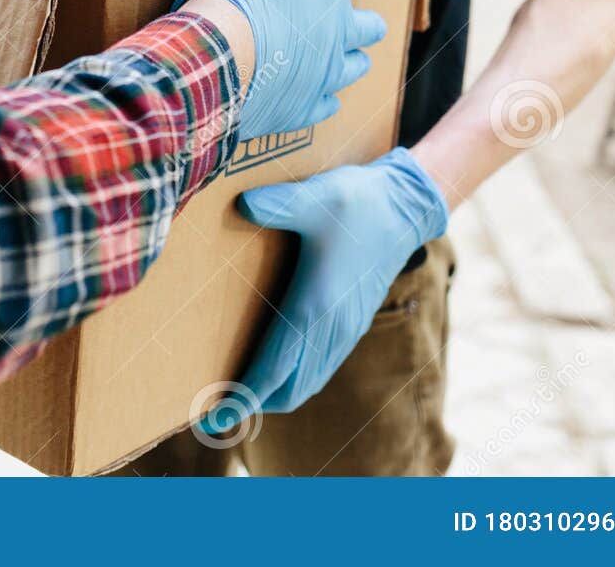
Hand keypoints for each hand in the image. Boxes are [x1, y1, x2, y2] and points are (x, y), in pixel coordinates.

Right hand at [174, 0, 386, 140]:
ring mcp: (317, 76)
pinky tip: (318, 100)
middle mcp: (334, 34)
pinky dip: (321, 101)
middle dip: (366, 21)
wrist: (210, 59)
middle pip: (365, 27)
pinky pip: (321, 108)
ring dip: (351, 60)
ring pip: (350, 69)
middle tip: (364, 20)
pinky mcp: (294, 110)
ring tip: (348, 58)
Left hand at [217, 148, 448, 425]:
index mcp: (314, 307)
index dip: (242, 398)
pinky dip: (292, 380)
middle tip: (210, 407)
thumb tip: (242, 204)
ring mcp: (344, 330)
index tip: (212, 419)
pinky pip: (319, 368)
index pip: (273, 372)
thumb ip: (278, 204)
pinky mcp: (351, 323)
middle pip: (288, 390)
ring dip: (272, 395)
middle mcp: (330, 328)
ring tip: (235, 394)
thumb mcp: (316, 195)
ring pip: (306, 383)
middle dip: (251, 404)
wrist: (404, 207)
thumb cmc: (357, 202)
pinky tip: (274, 368)